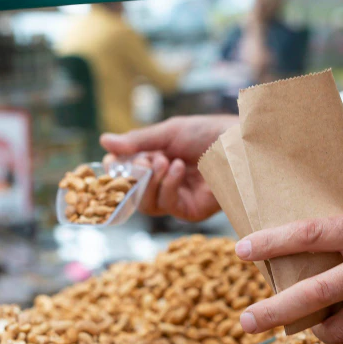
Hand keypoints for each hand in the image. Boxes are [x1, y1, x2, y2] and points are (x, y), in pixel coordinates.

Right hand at [101, 114, 236, 221]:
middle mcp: (165, 183)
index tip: (110, 161)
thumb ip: (138, 141)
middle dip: (133, 177)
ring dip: (150, 182)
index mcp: (157, 162)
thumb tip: (103, 141)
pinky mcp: (191, 210)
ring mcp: (178, 198)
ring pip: (147, 204)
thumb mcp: (169, 132)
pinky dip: (168, 186)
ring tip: (164, 161)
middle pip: (133, 193)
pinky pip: (167, 205)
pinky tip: (178, 169)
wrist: (239, 143)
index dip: (115, 170)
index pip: (126, 174)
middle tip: (143, 160)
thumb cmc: (208, 133)